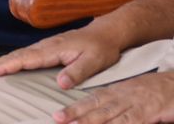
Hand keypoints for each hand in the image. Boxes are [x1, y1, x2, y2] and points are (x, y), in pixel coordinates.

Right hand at [0, 22, 127, 90]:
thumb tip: (60, 83)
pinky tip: (2, 67)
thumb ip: (77, 71)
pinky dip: (8, 62)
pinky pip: (22, 57)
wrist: (105, 33)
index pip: (23, 60)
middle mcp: (43, 47)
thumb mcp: (95, 61)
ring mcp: (43, 48)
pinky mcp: (45, 51)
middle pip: (12, 57)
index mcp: (52, 50)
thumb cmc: (101, 48)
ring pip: (15, 56)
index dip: (4, 66)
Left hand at [52, 69, 173, 121]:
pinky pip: (131, 121)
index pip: (92, 100)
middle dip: (76, 114)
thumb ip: (117, 104)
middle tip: (58, 119)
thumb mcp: (133, 95)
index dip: (76, 108)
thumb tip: (100, 113)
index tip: (59, 115)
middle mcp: (122, 96)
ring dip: (92, 121)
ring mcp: (135, 104)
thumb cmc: (156, 92)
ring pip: (110, 114)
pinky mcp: (148, 112)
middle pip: (96, 106)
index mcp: (117, 92)